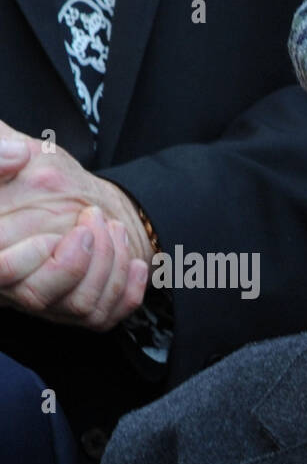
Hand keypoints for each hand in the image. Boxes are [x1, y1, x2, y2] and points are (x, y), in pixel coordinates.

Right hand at [0, 123, 150, 328]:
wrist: (75, 202)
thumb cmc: (34, 175)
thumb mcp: (17, 153)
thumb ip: (0, 147)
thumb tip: (14, 154)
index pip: (2, 270)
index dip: (28, 256)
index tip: (58, 231)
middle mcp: (11, 285)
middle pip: (37, 296)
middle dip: (75, 262)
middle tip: (94, 222)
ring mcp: (47, 302)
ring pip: (78, 306)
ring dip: (108, 268)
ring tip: (116, 229)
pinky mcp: (78, 311)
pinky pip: (105, 317)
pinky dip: (127, 291)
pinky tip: (137, 263)